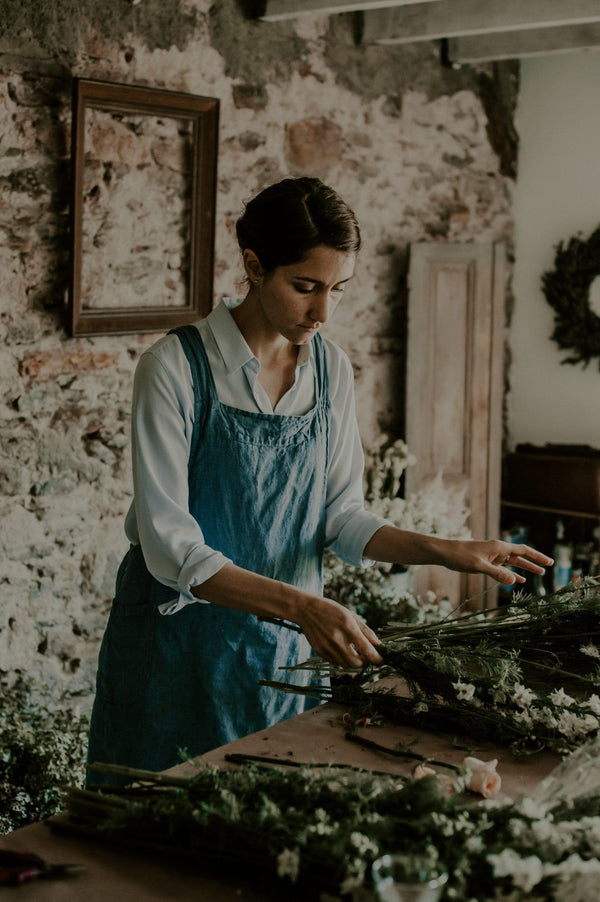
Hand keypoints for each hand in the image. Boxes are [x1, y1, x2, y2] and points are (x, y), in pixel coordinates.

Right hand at [293, 595, 382, 668]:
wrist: (306, 610)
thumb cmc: (331, 610)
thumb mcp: (351, 615)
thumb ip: (366, 631)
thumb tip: (379, 645)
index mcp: (348, 627)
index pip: (367, 650)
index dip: (377, 658)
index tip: (382, 660)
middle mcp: (337, 639)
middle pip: (357, 663)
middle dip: (364, 661)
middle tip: (365, 654)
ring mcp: (327, 647)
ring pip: (346, 665)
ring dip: (352, 661)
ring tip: (352, 649)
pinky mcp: (320, 652)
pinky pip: (335, 662)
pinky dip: (341, 659)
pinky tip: (340, 648)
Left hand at [438, 538, 552, 585]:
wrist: (446, 553)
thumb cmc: (461, 556)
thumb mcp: (479, 566)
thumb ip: (497, 574)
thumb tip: (514, 581)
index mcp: (499, 547)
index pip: (523, 550)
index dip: (537, 556)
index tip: (549, 562)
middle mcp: (498, 550)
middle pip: (521, 556)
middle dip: (534, 562)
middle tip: (548, 567)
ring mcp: (493, 556)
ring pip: (513, 562)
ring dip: (525, 568)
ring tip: (539, 574)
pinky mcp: (486, 562)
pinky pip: (503, 568)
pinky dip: (511, 574)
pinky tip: (517, 581)